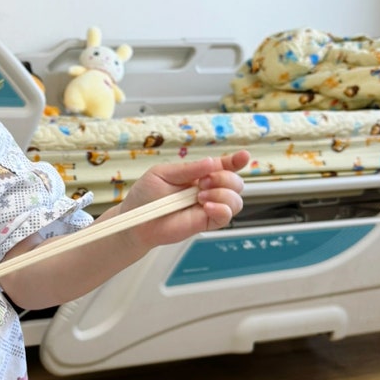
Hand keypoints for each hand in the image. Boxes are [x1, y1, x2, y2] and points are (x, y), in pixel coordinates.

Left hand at [119, 149, 249, 248]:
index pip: (223, 166)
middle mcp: (208, 190)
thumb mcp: (163, 173)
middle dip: (224, 178)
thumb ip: (188, 169)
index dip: (235, 161)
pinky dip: (222, 209)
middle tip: (202, 182)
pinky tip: (207, 207)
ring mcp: (209, 207)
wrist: (136, 221)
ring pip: (236, 199)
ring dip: (222, 193)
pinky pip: (227, 217)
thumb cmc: (145, 195)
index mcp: (199, 174)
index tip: (243, 156)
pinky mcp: (206, 222)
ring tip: (200, 196)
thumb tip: (211, 162)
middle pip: (235, 181)